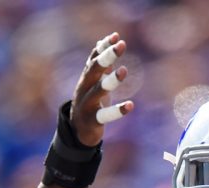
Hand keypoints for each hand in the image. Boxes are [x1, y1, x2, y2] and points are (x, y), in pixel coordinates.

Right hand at [70, 32, 134, 146]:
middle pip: (94, 70)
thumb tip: (103, 41)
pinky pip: (105, 115)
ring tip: (124, 70)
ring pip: (98, 91)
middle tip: (121, 45)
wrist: (77, 129)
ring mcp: (87, 104)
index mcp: (86, 78)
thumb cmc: (89, 101)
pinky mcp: (92, 121)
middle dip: (107, 56)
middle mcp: (84, 88)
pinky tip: (130, 105)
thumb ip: (100, 64)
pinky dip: (118, 111)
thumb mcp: (93, 82)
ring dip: (111, 80)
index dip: (104, 47)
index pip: (94, 58)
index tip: (116, 36)